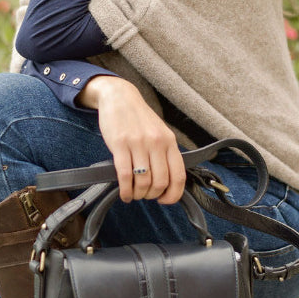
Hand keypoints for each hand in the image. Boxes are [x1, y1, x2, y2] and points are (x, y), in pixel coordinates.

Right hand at [78, 76, 185, 203]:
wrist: (120, 97)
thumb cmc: (139, 118)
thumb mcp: (159, 132)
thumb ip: (164, 153)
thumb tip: (167, 181)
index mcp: (169, 141)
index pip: (179, 176)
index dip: (173, 194)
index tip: (165, 200)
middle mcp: (156, 143)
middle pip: (160, 182)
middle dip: (152, 195)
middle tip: (145, 195)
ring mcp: (138, 143)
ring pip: (143, 181)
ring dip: (138, 194)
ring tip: (133, 194)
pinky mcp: (120, 144)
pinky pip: (125, 175)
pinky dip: (125, 190)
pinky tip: (124, 193)